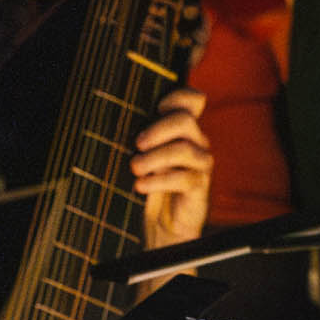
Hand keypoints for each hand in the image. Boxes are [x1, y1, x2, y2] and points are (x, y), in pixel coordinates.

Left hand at [128, 87, 213, 252]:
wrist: (164, 223)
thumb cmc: (150, 183)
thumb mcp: (144, 155)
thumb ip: (143, 137)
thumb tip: (119, 122)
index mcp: (183, 129)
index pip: (192, 99)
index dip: (177, 97)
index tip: (155, 110)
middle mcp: (196, 142)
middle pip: (185, 120)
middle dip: (157, 130)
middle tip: (138, 144)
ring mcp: (200, 164)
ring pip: (183, 149)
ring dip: (154, 158)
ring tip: (135, 168)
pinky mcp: (199, 186)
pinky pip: (183, 178)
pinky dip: (157, 181)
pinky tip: (140, 186)